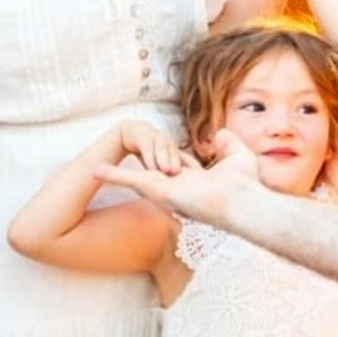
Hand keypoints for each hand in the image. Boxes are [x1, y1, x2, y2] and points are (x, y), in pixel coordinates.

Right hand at [94, 129, 259, 223]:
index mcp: (194, 182)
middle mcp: (177, 188)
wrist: (243, 201)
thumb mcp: (238, 156)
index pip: (175, 168)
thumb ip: (228, 143)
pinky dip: (112, 174)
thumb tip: (218, 135)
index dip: (168, 157)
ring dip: (114, 175)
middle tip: (115, 164)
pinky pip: (130, 180)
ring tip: (93, 169)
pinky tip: (93, 170)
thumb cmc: (245, 185)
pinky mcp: (158, 191)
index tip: (155, 154)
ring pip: (135, 179)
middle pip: (151, 174)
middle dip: (135, 169)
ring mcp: (166, 191)